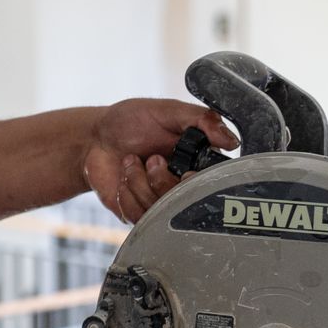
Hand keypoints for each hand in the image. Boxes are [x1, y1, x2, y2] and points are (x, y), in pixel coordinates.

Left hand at [82, 99, 237, 222]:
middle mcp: (181, 187)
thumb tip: (231, 140)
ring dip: (139, 183)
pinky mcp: (138, 214)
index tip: (186, 170)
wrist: (96, 138)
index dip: (198, 182)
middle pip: (185, 203)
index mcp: (197, 163)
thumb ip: (202, 120)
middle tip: (152, 158)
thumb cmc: (133, 121)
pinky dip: (127, 195)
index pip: (212, 185)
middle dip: (162, 180)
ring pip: (160, 211)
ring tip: (131, 162)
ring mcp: (159, 203)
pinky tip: (122, 178)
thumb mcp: (169, 111)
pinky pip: (138, 217)